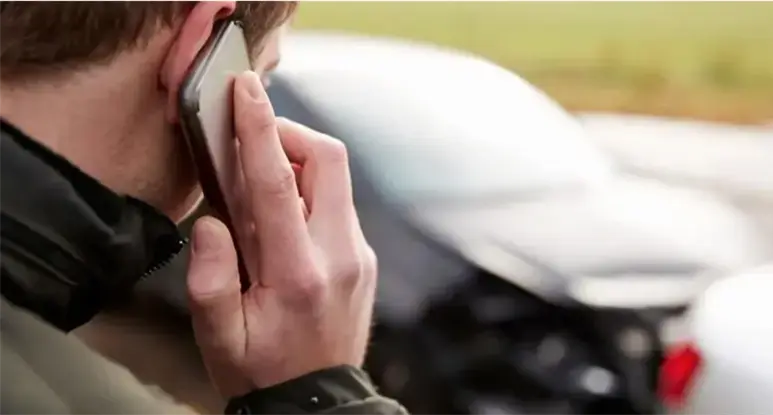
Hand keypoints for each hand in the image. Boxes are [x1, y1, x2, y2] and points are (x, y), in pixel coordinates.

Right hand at [185, 71, 377, 397]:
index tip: (246, 91)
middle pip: (328, 161)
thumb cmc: (263, 372)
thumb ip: (208, 276)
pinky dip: (308, 193)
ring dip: (297, 165)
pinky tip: (281, 219)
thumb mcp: (218, 336)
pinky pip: (338, 204)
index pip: (277, 183)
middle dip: (289, 134)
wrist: (317, 404)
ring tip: (258, 189)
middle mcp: (339, 257)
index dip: (259, 128)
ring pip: (336, 179)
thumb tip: (213, 221)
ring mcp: (358, 256)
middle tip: (251, 142)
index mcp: (298, 273)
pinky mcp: (364, 259)